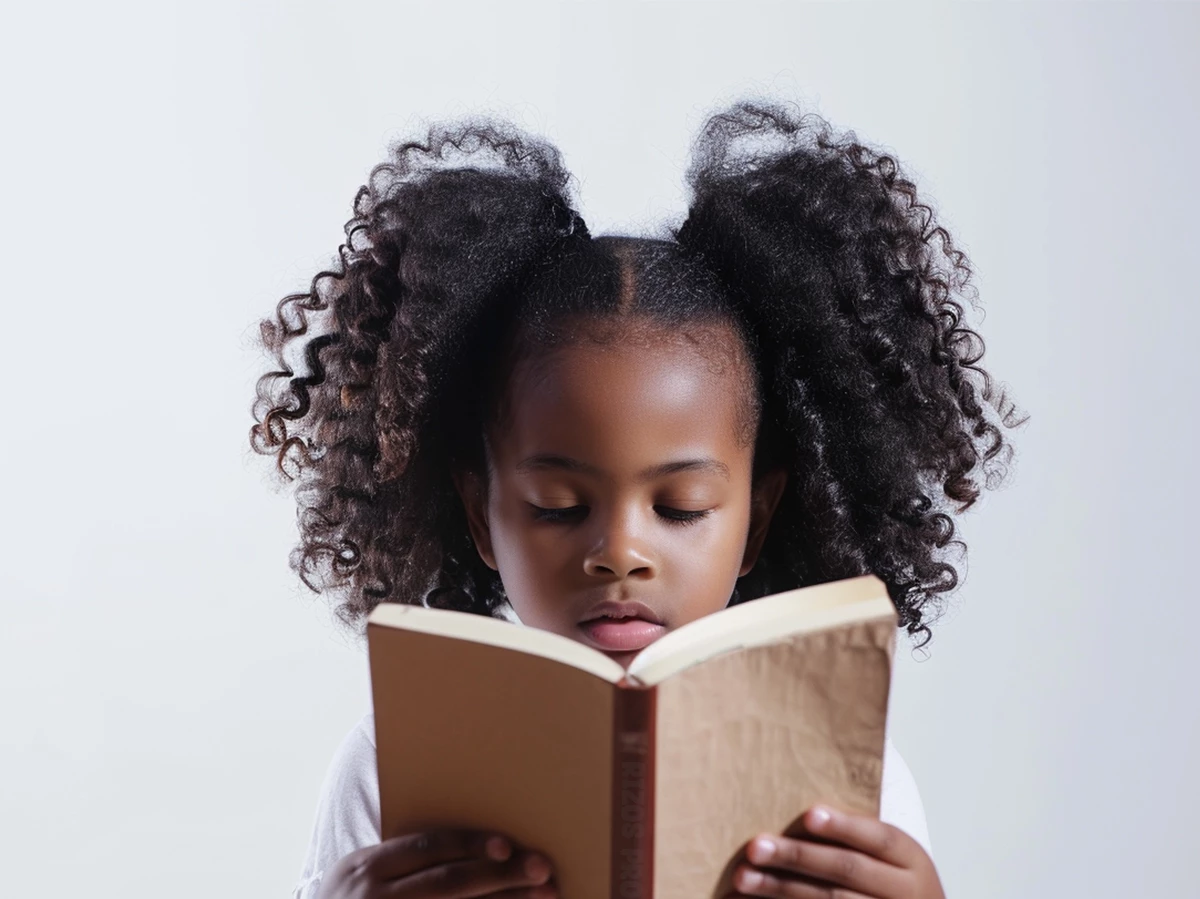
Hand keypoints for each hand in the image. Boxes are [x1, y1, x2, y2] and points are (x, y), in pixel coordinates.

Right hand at [316, 828, 555, 898]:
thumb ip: (407, 858)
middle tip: (542, 868)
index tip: (507, 844)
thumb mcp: (364, 873)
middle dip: (500, 876)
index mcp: (366, 867)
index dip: (469, 844)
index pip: (427, 848)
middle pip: (448, 884)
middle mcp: (375, 898)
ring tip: (544, 896)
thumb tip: (485, 839)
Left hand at [730, 805, 944, 898]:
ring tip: (743, 876)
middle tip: (755, 846)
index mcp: (912, 860)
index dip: (844, 826)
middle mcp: (907, 892)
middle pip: (847, 870)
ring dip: (780, 889)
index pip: (879, 838)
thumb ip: (856, 837)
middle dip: (798, 857)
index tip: (808, 815)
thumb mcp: (891, 859)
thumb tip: (798, 810)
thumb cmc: (889, 881)